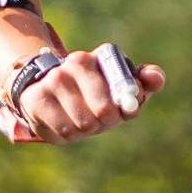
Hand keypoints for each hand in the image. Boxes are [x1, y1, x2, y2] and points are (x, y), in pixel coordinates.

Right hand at [11, 51, 165, 142]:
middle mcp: (75, 63)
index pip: (124, 89)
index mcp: (99, 57)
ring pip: (83, 124)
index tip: (121, 111)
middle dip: (105, 122)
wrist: (45, 90)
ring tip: (81, 119)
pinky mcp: (36, 99)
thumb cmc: (93, 92)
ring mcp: (54, 80)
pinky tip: (64, 123)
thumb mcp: (120, 86)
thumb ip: (144, 82)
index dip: (125, 108)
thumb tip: (155, 78)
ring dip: (86, 130)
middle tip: (100, 119)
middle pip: (103, 112)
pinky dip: (68, 135)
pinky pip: (64, 131)